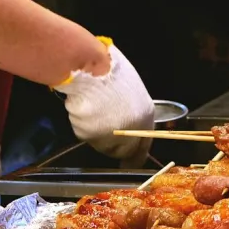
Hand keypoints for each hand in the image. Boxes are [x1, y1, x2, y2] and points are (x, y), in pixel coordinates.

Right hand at [54, 41, 154, 163]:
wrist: (91, 67)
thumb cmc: (112, 70)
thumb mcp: (133, 89)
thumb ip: (133, 111)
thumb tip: (129, 123)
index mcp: (145, 117)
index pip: (143, 147)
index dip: (135, 155)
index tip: (130, 161)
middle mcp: (129, 130)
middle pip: (121, 151)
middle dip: (113, 144)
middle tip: (104, 126)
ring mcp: (108, 134)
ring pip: (101, 143)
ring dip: (97, 133)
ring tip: (94, 109)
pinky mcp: (88, 134)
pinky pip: (85, 133)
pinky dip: (83, 124)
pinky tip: (85, 108)